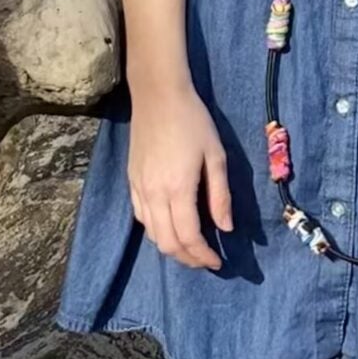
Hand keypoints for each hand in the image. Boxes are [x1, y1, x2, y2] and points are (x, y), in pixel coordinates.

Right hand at [128, 81, 234, 268]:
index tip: (218, 262)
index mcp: (178, 188)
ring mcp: (139, 188)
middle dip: (188, 259)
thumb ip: (220, 195)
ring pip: (152, 234)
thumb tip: (226, 228)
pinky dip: (157, 231)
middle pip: (168, 243)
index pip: (189, 237)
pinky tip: (171, 227)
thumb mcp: (216, 156)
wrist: (158, 96)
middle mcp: (154, 194)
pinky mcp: (131, 181)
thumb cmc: (193, 122)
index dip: (203, 256)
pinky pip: (141, 217)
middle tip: (206, 260)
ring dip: (172, 248)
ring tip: (191, 248)